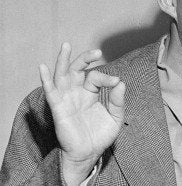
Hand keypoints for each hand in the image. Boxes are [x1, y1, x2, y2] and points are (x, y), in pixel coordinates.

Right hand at [39, 43, 125, 183]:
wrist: (89, 153)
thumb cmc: (100, 135)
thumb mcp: (115, 117)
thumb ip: (118, 100)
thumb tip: (121, 82)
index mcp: (90, 93)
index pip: (96, 77)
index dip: (107, 78)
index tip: (116, 82)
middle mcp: (76, 93)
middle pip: (77, 70)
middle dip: (85, 58)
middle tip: (97, 52)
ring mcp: (67, 99)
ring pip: (62, 76)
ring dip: (63, 60)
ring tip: (66, 46)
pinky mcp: (59, 109)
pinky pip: (51, 92)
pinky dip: (46, 80)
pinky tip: (43, 67)